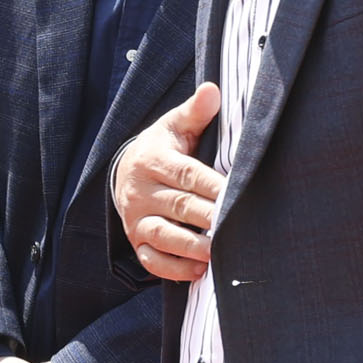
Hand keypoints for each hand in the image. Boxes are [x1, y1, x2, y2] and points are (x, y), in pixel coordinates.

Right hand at [115, 83, 224, 281]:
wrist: (124, 171)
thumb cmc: (163, 147)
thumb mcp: (174, 126)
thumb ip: (195, 112)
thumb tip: (212, 90)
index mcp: (153, 160)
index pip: (187, 174)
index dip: (213, 186)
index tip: (237, 193)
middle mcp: (139, 191)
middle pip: (179, 206)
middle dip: (208, 218)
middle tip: (237, 226)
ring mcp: (135, 219)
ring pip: (163, 235)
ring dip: (191, 246)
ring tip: (219, 253)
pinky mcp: (135, 241)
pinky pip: (151, 259)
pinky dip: (173, 268)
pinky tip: (198, 271)